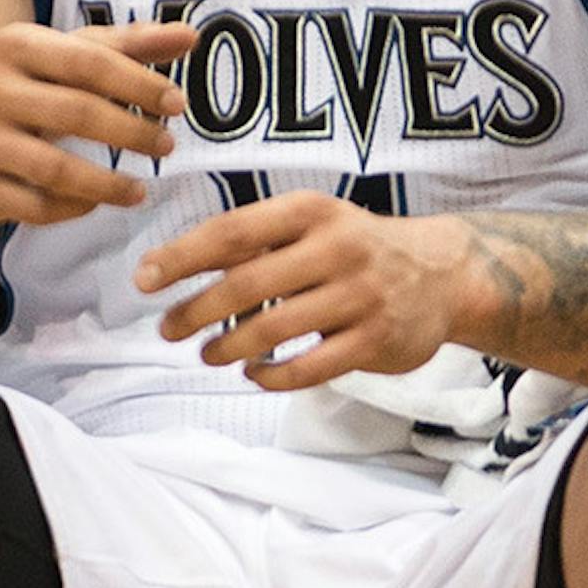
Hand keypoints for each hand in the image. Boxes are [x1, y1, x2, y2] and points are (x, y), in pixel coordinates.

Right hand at [0, 20, 194, 225]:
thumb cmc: (25, 86)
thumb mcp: (66, 54)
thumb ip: (129, 45)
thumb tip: (190, 36)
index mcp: (15, 45)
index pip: (88, 61)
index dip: (138, 84)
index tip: (177, 104)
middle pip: (75, 113)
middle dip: (130, 133)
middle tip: (167, 146)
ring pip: (55, 169)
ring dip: (107, 184)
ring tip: (140, 189)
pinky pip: (35, 206)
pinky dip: (73, 208)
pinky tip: (97, 202)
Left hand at [139, 190, 459, 390]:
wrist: (444, 272)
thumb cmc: (356, 245)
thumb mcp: (312, 223)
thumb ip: (255, 240)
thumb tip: (174, 263)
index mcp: (310, 211)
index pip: (233, 230)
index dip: (182, 255)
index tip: (143, 278)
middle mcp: (336, 248)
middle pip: (246, 284)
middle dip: (195, 311)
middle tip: (167, 328)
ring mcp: (359, 297)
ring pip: (273, 330)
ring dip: (227, 347)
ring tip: (206, 354)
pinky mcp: (375, 342)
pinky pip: (309, 369)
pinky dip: (271, 376)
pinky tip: (253, 373)